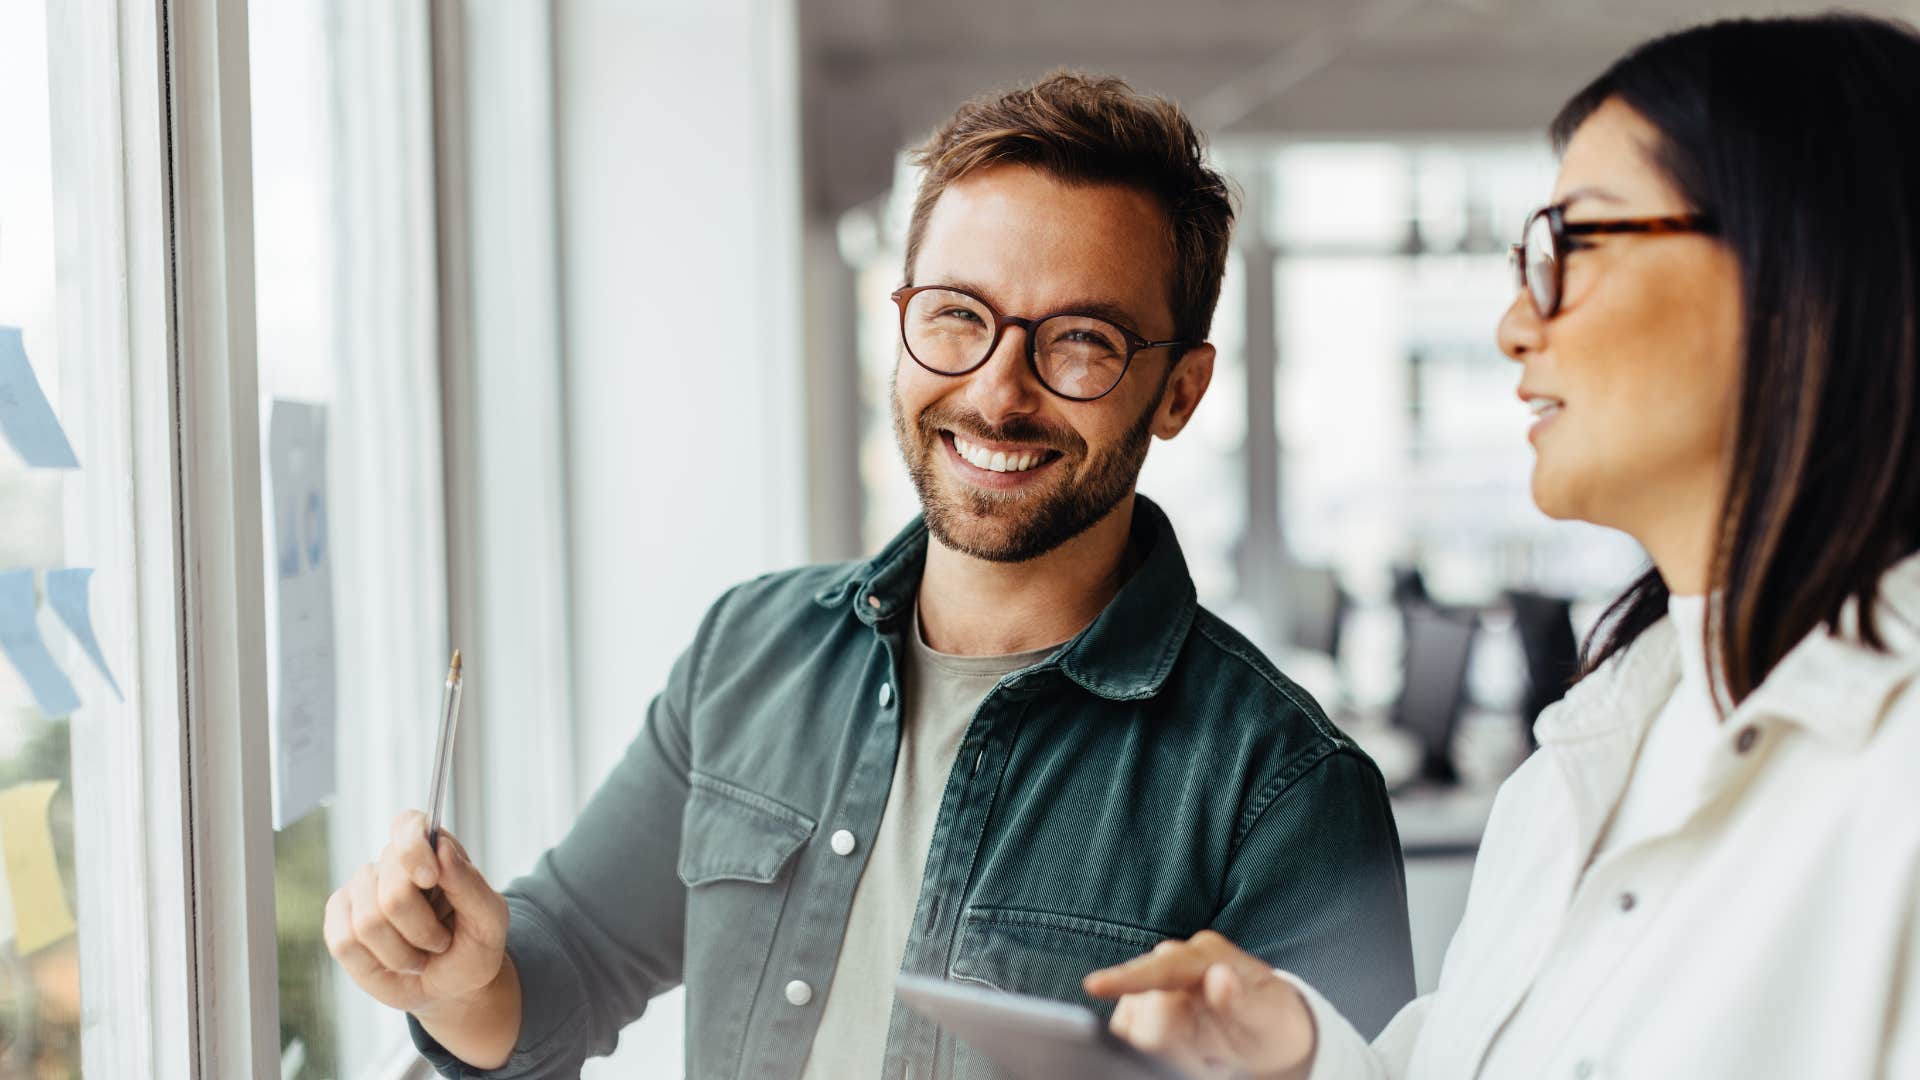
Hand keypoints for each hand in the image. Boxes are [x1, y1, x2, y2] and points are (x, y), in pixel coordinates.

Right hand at [324, 811, 509, 1017]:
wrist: (451, 984)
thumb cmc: (473, 946)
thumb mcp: (489, 918)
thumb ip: (469, 882)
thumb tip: (441, 848)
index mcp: (432, 850)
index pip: (408, 825)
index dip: (413, 850)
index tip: (430, 878)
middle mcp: (391, 863)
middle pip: (392, 890)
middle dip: (422, 929)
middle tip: (440, 941)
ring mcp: (360, 890)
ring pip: (368, 923)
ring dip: (403, 953)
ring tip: (420, 954)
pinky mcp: (338, 921)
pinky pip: (344, 943)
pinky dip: (376, 963)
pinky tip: (393, 961)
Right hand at [1083, 930, 1316, 1079]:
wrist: (1269, 1031)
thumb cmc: (1271, 1021)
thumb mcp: (1268, 1016)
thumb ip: (1243, 999)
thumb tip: (1219, 976)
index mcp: (1206, 955)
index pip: (1163, 966)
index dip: (1128, 977)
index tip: (1094, 985)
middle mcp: (1175, 960)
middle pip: (1146, 1005)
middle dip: (1173, 1044)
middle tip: (1214, 1062)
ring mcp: (1156, 983)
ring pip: (1134, 1023)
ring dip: (1166, 1050)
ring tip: (1207, 1057)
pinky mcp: (1143, 1007)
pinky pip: (1130, 1035)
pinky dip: (1153, 1051)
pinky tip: (1186, 1053)